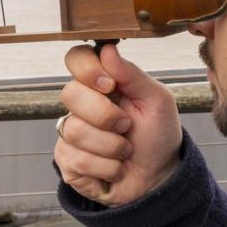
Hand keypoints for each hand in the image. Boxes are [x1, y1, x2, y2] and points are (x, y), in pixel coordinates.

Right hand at [54, 43, 181, 206]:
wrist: (159, 177)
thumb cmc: (158, 136)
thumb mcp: (157, 101)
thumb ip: (133, 75)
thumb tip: (108, 50)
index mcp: (102, 83)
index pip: (76, 59)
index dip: (87, 69)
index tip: (109, 85)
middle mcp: (81, 105)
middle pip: (70, 94)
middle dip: (106, 115)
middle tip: (127, 125)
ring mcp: (70, 132)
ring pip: (74, 130)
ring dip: (111, 146)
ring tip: (125, 150)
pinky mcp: (66, 161)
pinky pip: (76, 160)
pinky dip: (106, 167)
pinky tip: (115, 168)